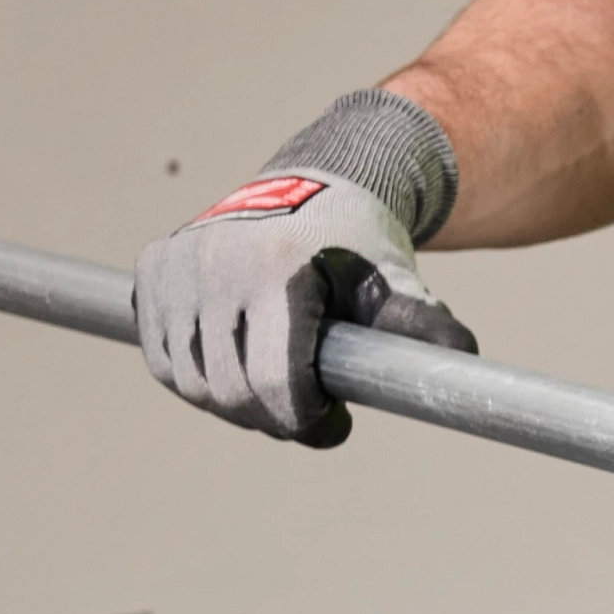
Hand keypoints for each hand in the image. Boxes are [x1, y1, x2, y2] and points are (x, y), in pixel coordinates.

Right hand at [136, 102, 475, 447]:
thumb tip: (461, 357)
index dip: (306, 422)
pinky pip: (164, 360)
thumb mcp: (398, 285)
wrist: (316, 189)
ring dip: (237, 406)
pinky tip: (238, 372)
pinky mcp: (152, 272)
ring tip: (277, 391)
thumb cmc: (361, 247)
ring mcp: (177, 267)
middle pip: (232, 392)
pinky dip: (198, 381)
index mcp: (275, 268)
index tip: (335, 424)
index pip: (276, 382)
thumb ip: (425, 326)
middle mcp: (215, 263)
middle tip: (308, 415)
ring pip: (194, 383)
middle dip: (275, 419)